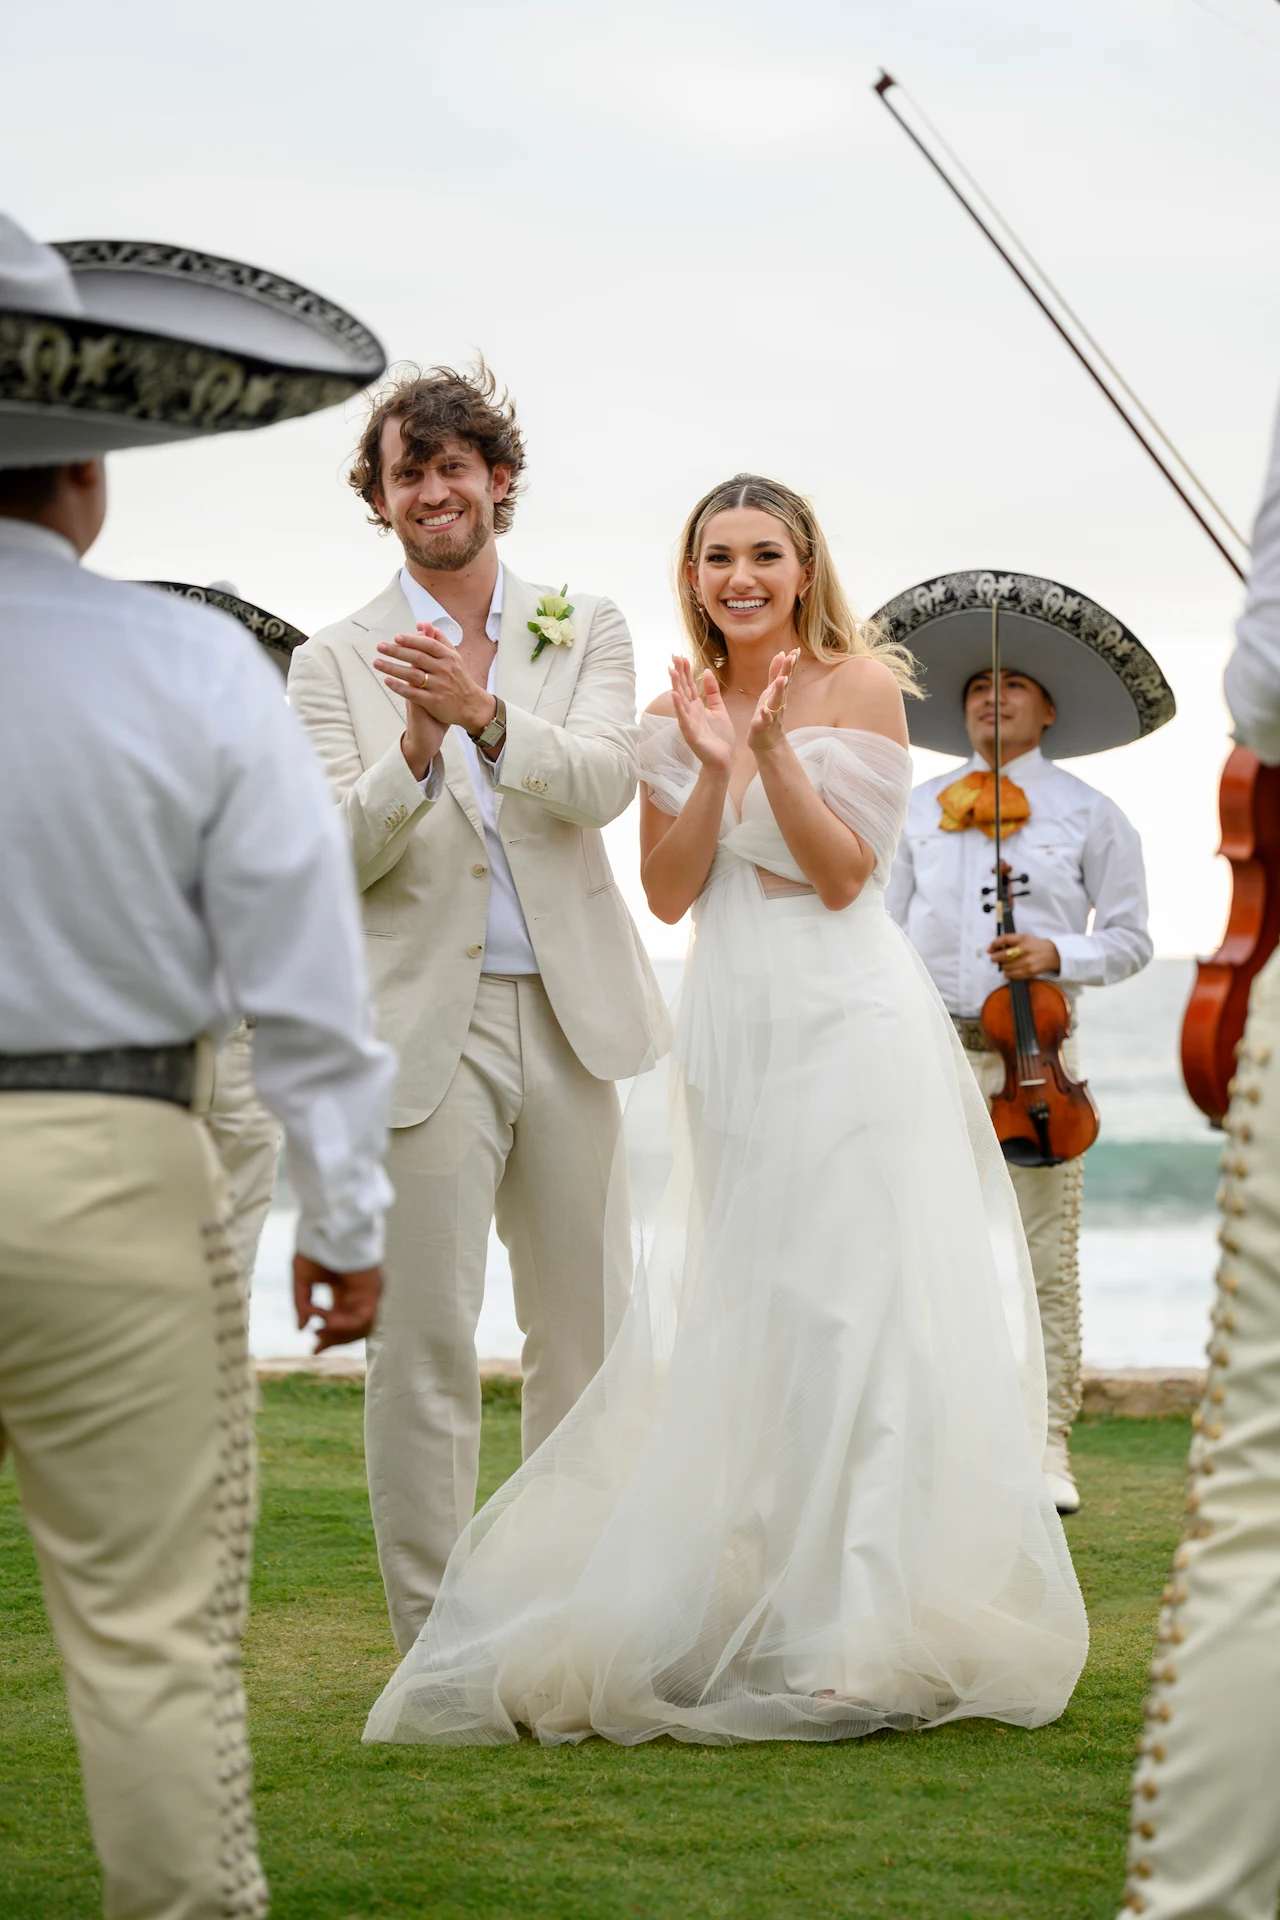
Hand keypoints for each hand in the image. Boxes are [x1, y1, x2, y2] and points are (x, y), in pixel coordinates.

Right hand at [292, 1254, 383, 1353]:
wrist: (327, 1226)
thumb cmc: (315, 1246)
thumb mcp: (302, 1280)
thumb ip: (303, 1305)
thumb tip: (301, 1328)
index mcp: (344, 1291)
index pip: (342, 1322)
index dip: (328, 1338)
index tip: (312, 1349)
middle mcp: (359, 1294)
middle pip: (354, 1330)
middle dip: (334, 1340)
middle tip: (315, 1345)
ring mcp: (369, 1292)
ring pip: (362, 1328)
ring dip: (339, 1334)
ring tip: (320, 1329)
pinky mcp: (373, 1289)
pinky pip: (363, 1318)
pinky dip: (345, 1324)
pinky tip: (327, 1320)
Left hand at [376, 625, 494, 774]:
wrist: (471, 705)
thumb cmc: (459, 678)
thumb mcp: (453, 656)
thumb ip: (438, 639)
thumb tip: (423, 624)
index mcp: (449, 657)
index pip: (428, 645)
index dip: (411, 640)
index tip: (396, 638)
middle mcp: (444, 670)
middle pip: (417, 658)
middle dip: (396, 651)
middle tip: (380, 647)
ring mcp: (439, 686)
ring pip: (412, 675)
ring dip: (393, 668)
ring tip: (377, 662)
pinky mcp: (434, 702)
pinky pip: (413, 693)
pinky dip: (399, 687)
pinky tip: (387, 681)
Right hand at [669, 655, 734, 773]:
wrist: (723, 759)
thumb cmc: (720, 737)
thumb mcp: (719, 709)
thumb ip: (712, 692)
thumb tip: (707, 671)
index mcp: (697, 706)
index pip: (690, 685)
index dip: (685, 671)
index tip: (680, 656)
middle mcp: (690, 712)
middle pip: (683, 689)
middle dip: (679, 673)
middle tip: (673, 657)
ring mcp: (689, 723)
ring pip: (681, 701)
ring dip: (676, 686)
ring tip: (671, 671)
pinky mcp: (690, 734)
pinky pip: (683, 718)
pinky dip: (679, 707)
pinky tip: (675, 695)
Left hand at [746, 650, 798, 757]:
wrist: (767, 742)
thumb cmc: (768, 714)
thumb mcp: (771, 691)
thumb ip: (775, 673)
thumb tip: (782, 653)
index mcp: (778, 693)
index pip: (786, 675)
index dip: (791, 663)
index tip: (797, 649)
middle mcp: (777, 702)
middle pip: (783, 684)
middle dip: (788, 671)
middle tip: (792, 656)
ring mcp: (772, 714)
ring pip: (776, 700)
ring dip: (779, 690)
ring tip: (781, 679)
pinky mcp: (763, 726)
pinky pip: (765, 720)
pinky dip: (765, 715)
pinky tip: (764, 710)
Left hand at [988, 933, 1060, 980]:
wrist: (1053, 954)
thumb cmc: (1035, 946)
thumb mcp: (1024, 938)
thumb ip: (1008, 941)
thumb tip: (991, 947)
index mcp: (1022, 939)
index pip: (1004, 939)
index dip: (994, 944)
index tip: (990, 949)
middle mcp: (1024, 949)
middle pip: (1003, 955)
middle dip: (995, 958)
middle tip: (994, 959)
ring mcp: (1027, 961)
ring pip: (1006, 966)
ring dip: (1002, 966)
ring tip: (1005, 965)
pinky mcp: (1030, 971)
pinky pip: (1013, 975)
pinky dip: (1008, 974)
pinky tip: (1008, 972)